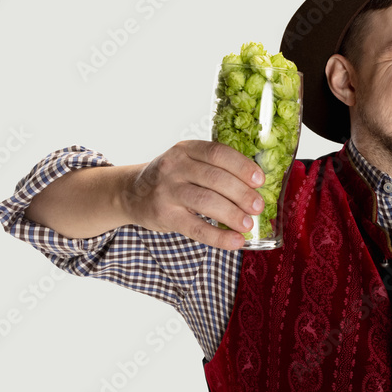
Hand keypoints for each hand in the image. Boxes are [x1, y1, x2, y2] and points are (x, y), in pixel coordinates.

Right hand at [122, 140, 265, 250]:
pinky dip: (218, 237)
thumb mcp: (188, 163)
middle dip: (242, 193)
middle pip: (215, 178)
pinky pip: (196, 228)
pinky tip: (235, 241)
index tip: (260, 180)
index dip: (242, 166)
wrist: (131, 194)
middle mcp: (175, 166)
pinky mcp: (164, 215)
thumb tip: (256, 189)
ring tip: (248, 224)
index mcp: (186, 149)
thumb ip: (215, 169)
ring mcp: (167, 191)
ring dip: (232, 214)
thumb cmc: (172, 179)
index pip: (218, 153)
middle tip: (258, 206)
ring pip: (206, 201)